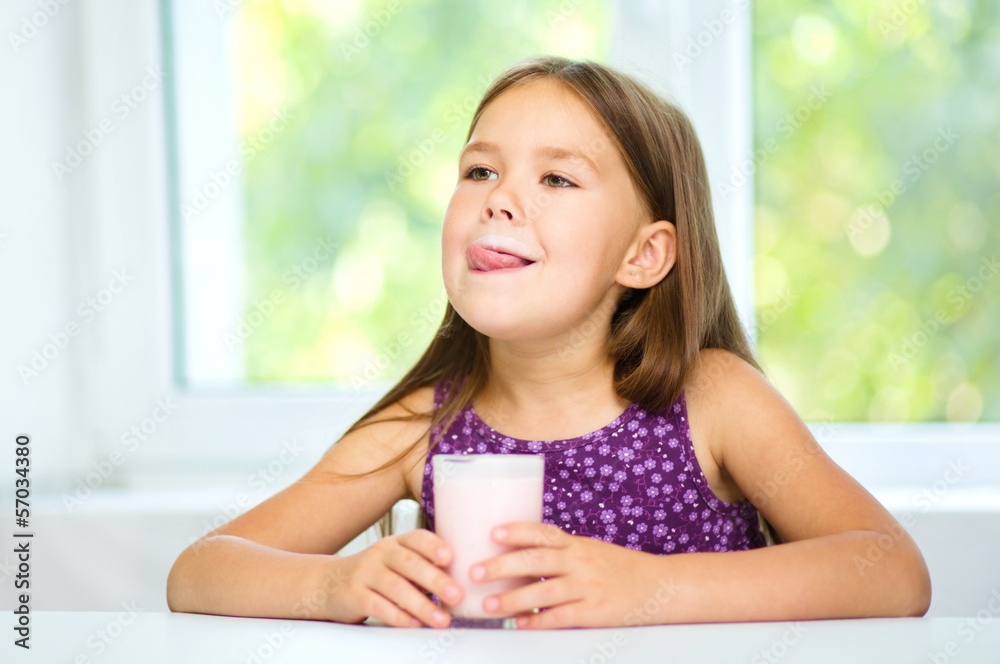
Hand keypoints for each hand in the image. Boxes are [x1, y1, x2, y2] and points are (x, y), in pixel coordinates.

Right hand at [328, 528, 463, 628]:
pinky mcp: (353, 595)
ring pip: (396, 587)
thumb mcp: (396, 562)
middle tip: (457, 595)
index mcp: (396, 542)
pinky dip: (398, 616)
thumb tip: (461, 582)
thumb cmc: (375, 574)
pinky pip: (377, 606)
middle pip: (409, 563)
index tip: (451, 556)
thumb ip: (423, 567)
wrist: (328, 582)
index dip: (433, 545)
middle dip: (435, 579)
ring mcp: (365, 573)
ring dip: (422, 605)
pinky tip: (414, 625)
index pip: (416, 538)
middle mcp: (380, 554)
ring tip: (442, 620)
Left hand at [469, 522, 673, 628]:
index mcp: (577, 545)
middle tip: (474, 571)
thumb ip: (559, 554)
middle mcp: (581, 562)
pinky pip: (561, 617)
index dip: (517, 530)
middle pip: (536, 560)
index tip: (492, 532)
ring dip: (512, 600)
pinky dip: (539, 622)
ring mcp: (589, 588)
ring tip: (487, 605)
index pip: (543, 532)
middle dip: (501, 566)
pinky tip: (521, 625)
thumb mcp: (590, 552)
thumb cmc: (619, 569)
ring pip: (544, 592)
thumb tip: (515, 558)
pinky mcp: (596, 613)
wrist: (660, 587)